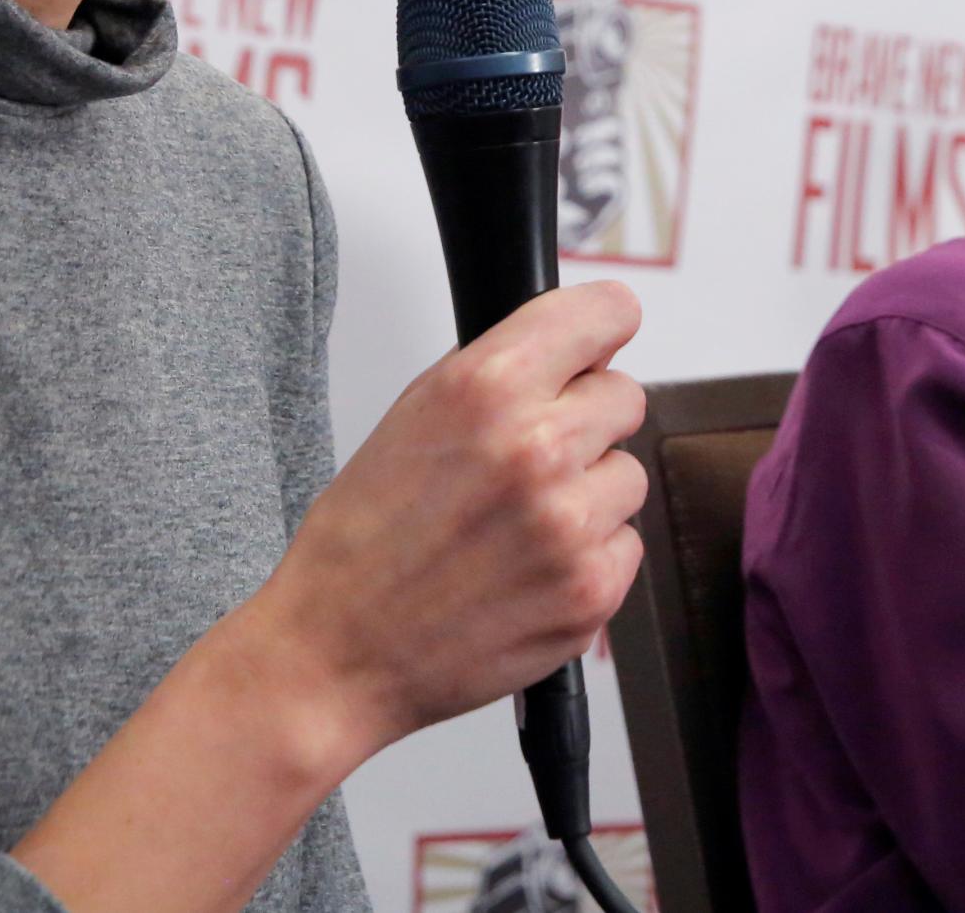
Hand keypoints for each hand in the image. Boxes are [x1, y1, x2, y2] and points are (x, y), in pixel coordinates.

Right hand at [243, 279, 648, 765]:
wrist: (337, 652)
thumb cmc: (365, 537)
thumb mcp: (415, 413)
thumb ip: (501, 369)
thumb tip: (576, 345)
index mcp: (488, 387)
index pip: (606, 312)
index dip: (602, 327)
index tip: (599, 339)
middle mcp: (537, 448)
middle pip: (626, 397)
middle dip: (587, 420)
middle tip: (533, 458)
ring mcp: (570, 524)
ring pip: (628, 475)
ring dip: (588, 493)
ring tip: (519, 524)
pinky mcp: (592, 590)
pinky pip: (625, 544)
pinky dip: (589, 556)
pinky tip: (529, 569)